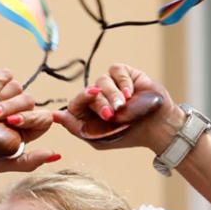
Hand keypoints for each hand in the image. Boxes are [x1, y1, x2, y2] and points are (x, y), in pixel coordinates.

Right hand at [0, 68, 59, 171]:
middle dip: (11, 109)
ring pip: (18, 88)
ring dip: (1, 99)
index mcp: (28, 129)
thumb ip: (29, 162)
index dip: (31, 119)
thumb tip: (56, 155)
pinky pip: (6, 75)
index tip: (12, 123)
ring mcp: (10, 94)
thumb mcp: (2, 161)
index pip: (44, 119)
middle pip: (30, 102)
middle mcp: (21, 110)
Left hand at [54, 63, 184, 151]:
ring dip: (112, 95)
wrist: (156, 128)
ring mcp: (111, 84)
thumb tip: (53, 117)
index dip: (79, 102)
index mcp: (88, 112)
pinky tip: (130, 94)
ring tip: (123, 107)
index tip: (88, 106)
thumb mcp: (98, 139)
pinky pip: (116, 70)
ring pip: (102, 81)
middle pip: (88, 92)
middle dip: (99, 104)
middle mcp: (98, 96)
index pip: (74, 103)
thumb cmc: (127, 136)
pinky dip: (122, 82)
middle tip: (111, 115)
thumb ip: (75, 128)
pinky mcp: (126, 74)